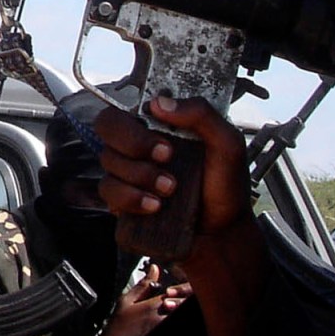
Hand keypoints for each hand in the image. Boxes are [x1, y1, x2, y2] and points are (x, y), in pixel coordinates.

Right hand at [96, 96, 264, 335]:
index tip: (162, 133)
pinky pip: (108, 190)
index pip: (127, 102)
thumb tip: (161, 102)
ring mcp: (128, 171)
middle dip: (134, 143)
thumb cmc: (226, 187)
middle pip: (107, 125)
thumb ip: (202, 115)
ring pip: (108, 159)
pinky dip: (131, 198)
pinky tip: (155, 206)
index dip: (135, 114)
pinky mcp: (122, 198)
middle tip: (167, 158)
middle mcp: (140, 144)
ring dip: (141, 175)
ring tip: (171, 189)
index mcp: (162, 125)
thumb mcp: (228, 145)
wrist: (221, 234)